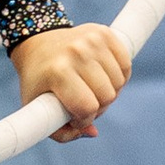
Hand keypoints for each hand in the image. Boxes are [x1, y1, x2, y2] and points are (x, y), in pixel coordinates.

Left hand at [12, 21, 130, 141]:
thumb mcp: (38, 109)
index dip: (83, 120)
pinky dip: (119, 77)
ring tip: (92, 89)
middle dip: (98, 107)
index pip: (87, 107)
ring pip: (119, 82)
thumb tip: (92, 132)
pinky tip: (103, 77)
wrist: (38, 44)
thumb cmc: (39, 81)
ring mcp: (91, 40)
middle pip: (107, 96)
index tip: (74, 117)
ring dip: (109, 92)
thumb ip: (62, 132)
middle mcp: (76, 52)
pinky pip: (126, 65)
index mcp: (58, 71)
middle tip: (84, 102)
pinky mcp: (104, 32)